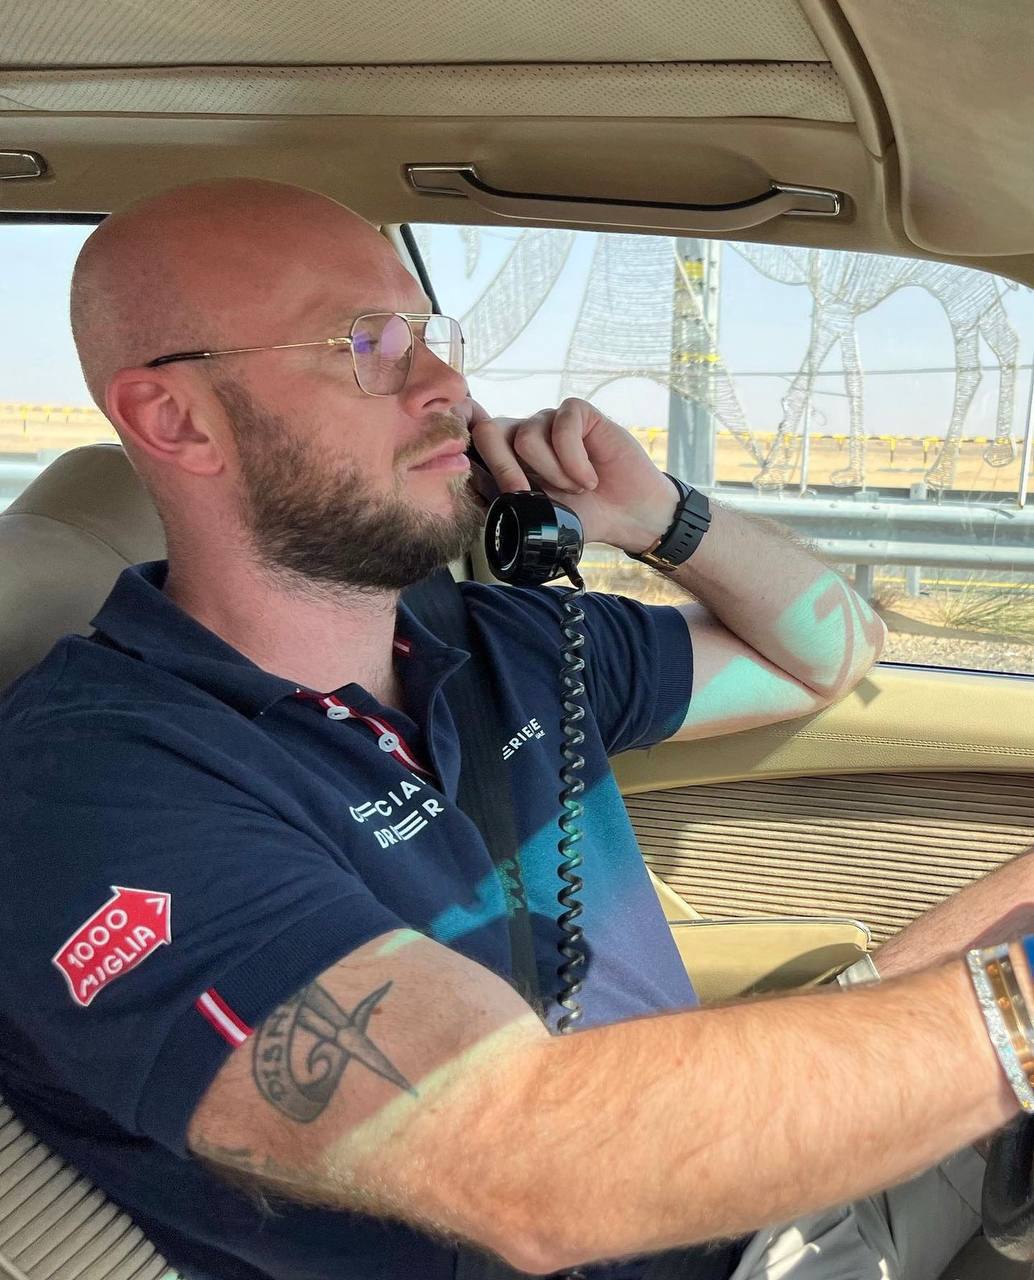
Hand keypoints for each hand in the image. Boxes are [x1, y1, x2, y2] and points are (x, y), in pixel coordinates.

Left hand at [465, 397, 677, 551]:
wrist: (626, 515)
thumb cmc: (581, 516)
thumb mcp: (535, 516)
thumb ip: (503, 500)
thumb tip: (467, 488)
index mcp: (506, 458)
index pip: (470, 436)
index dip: (455, 432)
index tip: (451, 450)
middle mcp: (523, 434)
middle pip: (488, 431)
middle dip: (502, 468)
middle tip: (525, 495)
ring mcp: (549, 421)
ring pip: (526, 437)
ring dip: (552, 473)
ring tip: (576, 490)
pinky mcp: (579, 413)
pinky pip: (562, 427)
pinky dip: (574, 461)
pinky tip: (590, 478)